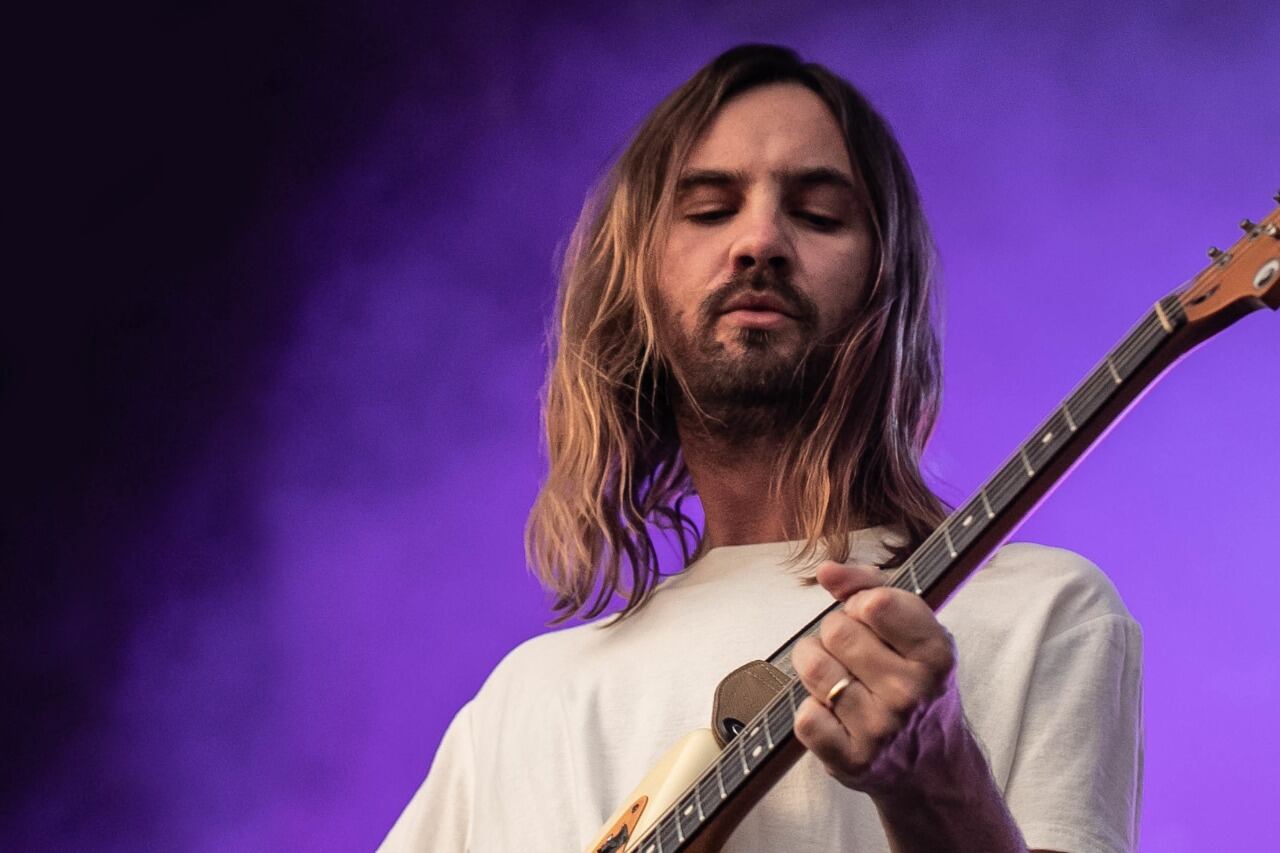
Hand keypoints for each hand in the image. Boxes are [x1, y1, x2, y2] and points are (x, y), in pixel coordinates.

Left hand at [791, 560, 964, 797]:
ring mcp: (881, 729)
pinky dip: (812, 711)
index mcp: (935, 654)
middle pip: (835, 630)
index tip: (868, 619)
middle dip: (835, 634)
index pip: (874, 603)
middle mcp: (911, 692)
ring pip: (812, 667)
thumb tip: (827, 571)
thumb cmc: (918, 688)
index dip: (859, 604)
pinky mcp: (852, 761)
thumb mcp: (915, 632)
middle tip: (854, 656)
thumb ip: (870, 589)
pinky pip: (804, 715)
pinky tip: (836, 716)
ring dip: (816, 667)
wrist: (933, 767)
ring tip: (840, 680)